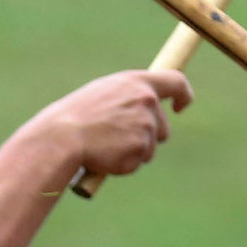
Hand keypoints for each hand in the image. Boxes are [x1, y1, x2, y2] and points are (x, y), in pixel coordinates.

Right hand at [36, 67, 192, 179]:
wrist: (63, 136)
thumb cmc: (76, 116)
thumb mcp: (104, 94)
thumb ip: (128, 96)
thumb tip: (144, 108)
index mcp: (136, 83)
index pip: (176, 82)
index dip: (184, 95)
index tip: (181, 107)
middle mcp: (146, 101)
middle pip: (162, 127)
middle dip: (147, 137)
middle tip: (118, 139)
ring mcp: (146, 125)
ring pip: (151, 148)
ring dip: (134, 151)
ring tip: (106, 145)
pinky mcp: (141, 148)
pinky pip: (138, 162)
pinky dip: (124, 164)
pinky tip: (105, 156)